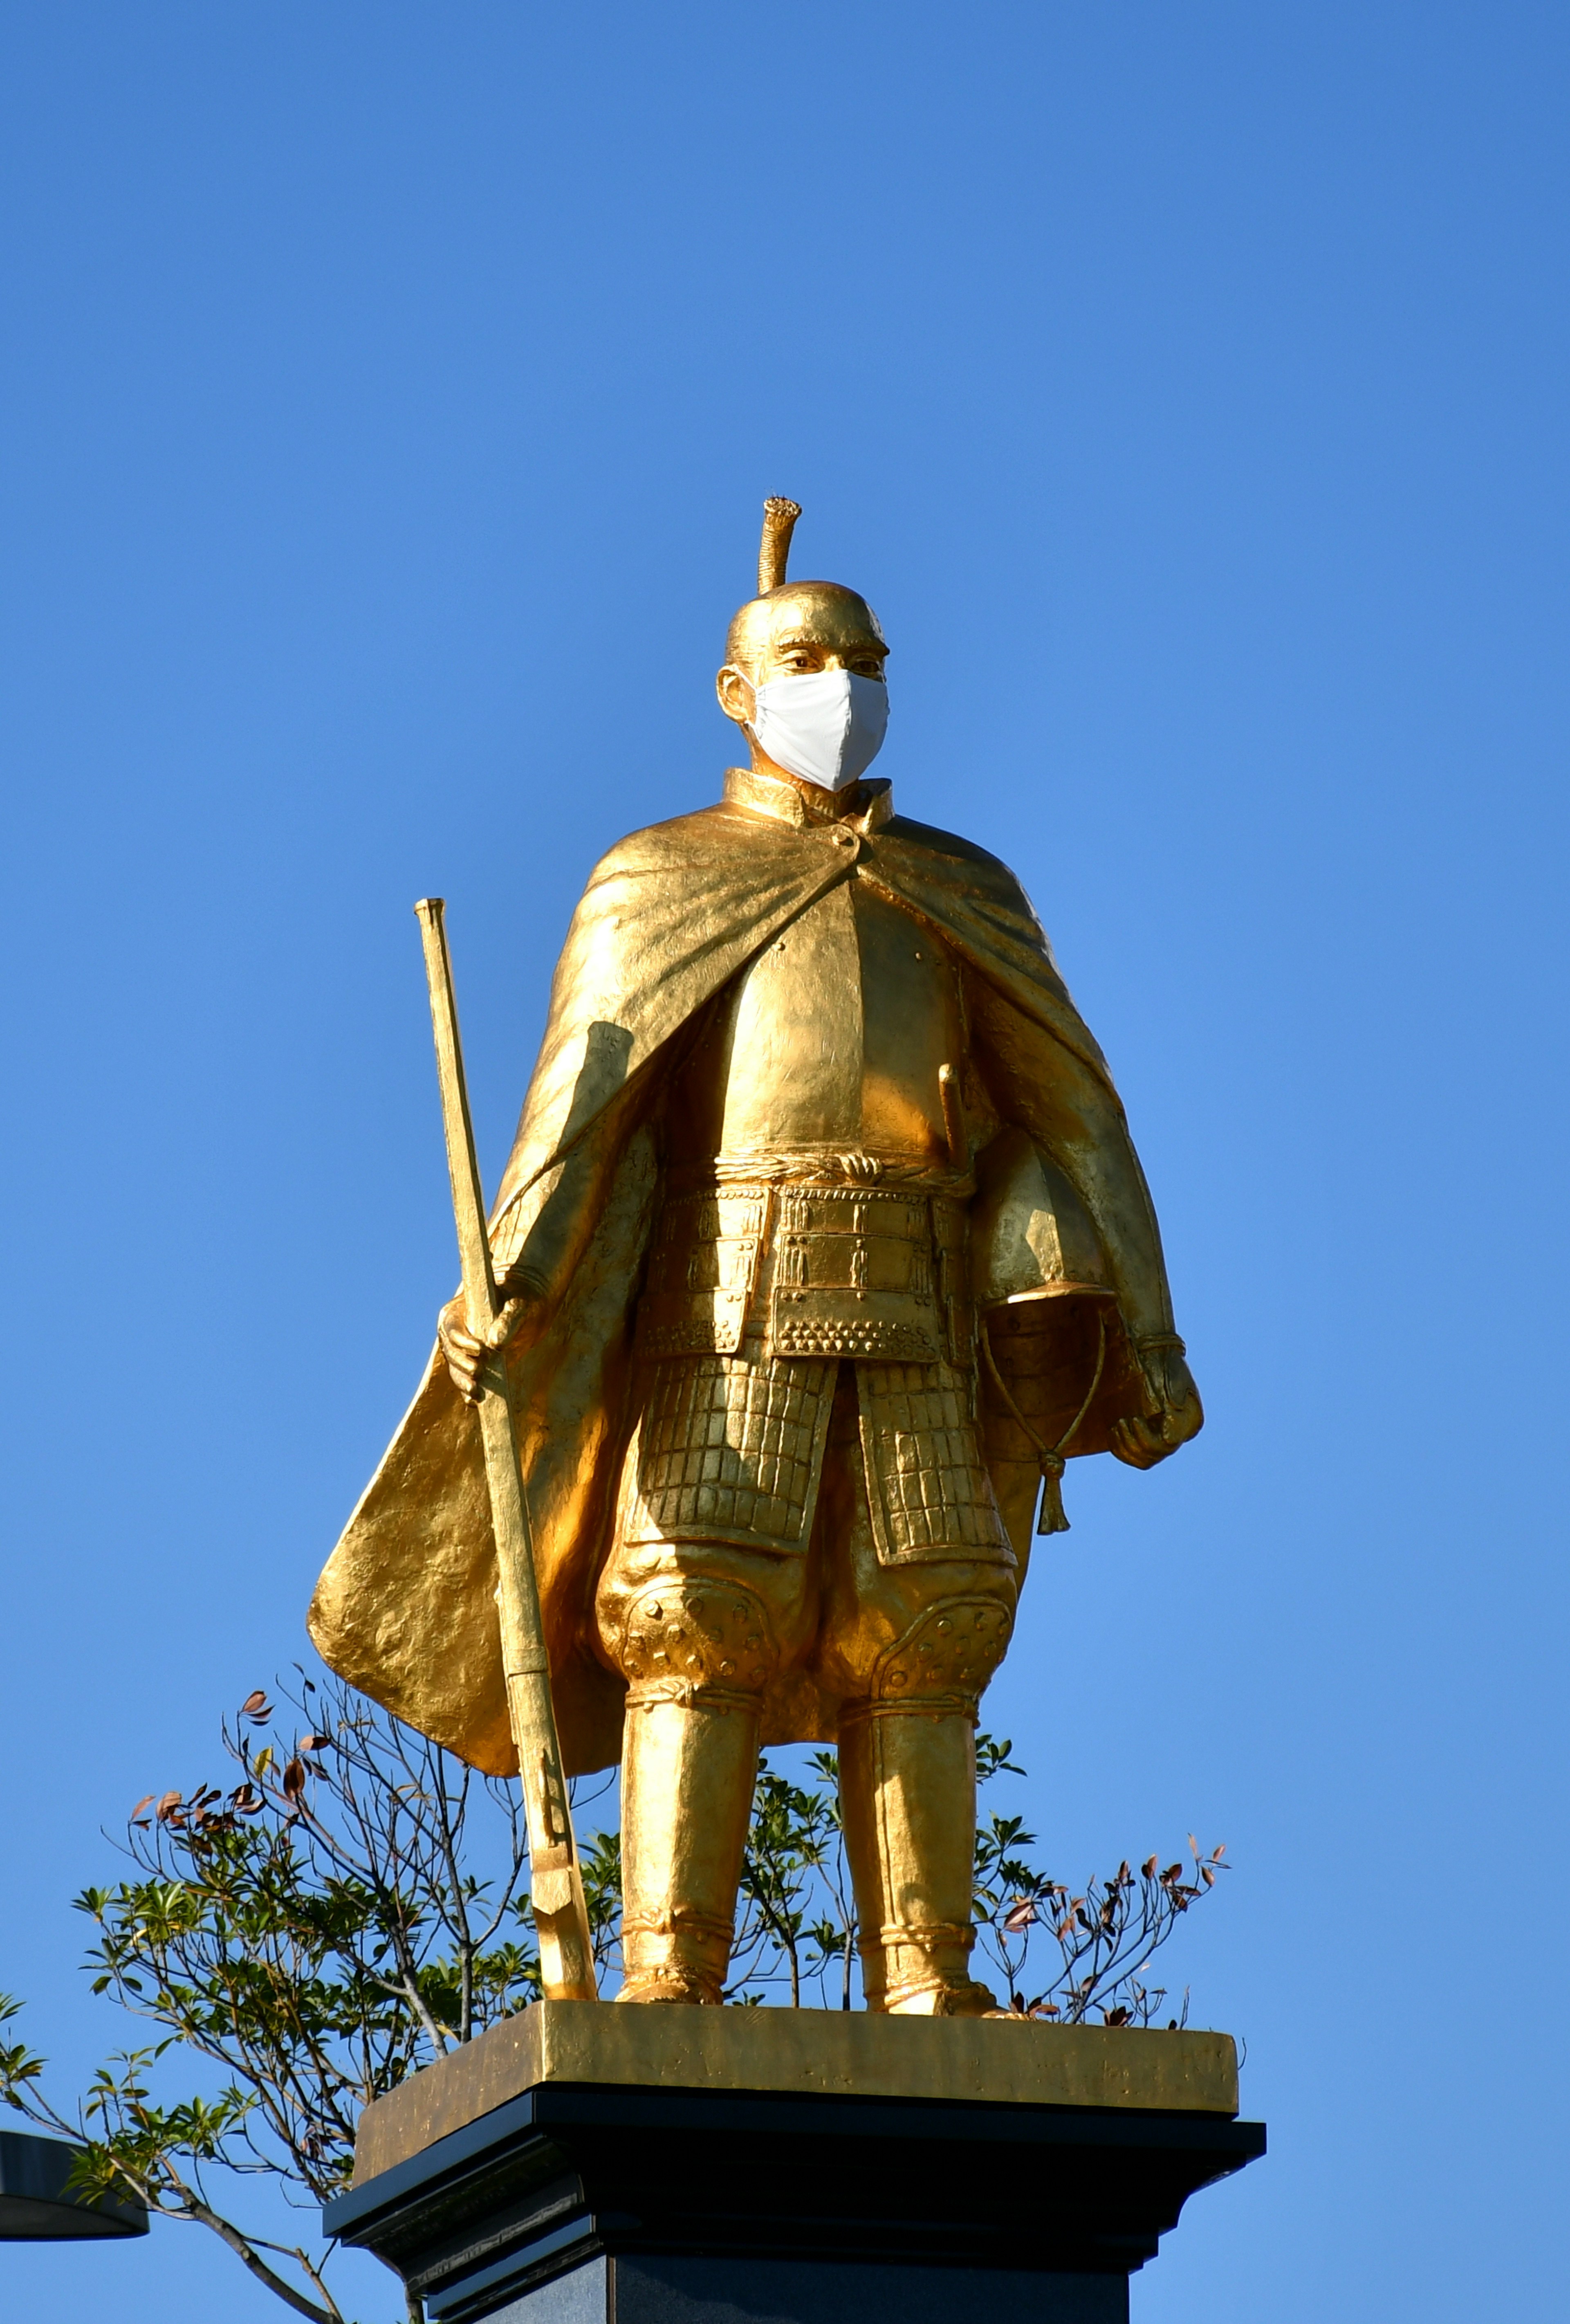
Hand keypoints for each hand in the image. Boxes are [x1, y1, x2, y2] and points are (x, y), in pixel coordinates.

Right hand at [437, 1287, 542, 1403]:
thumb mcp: (519, 1304)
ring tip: (475, 1394)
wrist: (529, 1304)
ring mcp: (464, 1351)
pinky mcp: (476, 1365)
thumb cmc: (522, 1297)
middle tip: (477, 1373)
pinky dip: (469, 1393)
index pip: (452, 1329)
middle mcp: (456, 1333)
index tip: (480, 1350)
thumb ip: (509, 1320)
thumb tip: (496, 1344)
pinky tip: (475, 1403)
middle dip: (462, 1365)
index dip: (463, 1342)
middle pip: (451, 1353)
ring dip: (463, 1382)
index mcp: (458, 1312)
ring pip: (457, 1370)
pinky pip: (467, 1381)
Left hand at [1110, 1340, 1202, 1470]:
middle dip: (1134, 1442)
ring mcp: (1160, 1436)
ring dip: (1126, 1447)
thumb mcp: (1169, 1374)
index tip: (1134, 1419)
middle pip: (1155, 1454)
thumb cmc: (1161, 1361)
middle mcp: (1177, 1434)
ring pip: (1143, 1459)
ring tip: (1116, 1426)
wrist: (1151, 1353)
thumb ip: (1173, 1396)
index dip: (1149, 1439)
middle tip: (1121, 1421)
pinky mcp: (1144, 1435)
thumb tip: (1173, 1426)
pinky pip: (1132, 1455)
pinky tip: (1112, 1431)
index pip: (1169, 1444)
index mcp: (1189, 1421)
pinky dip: (1120, 1448)